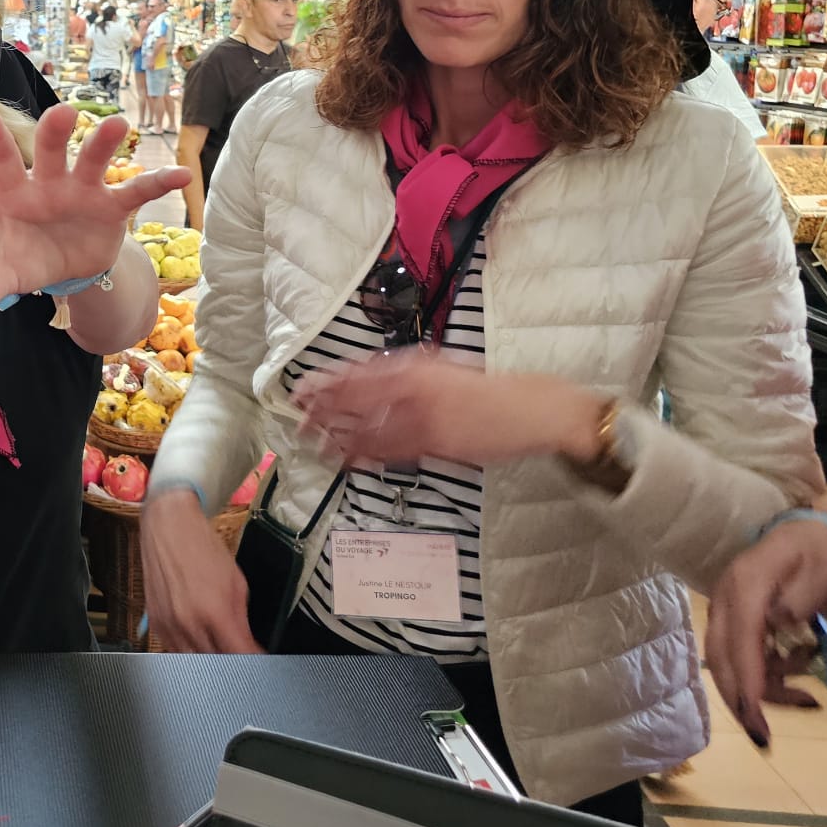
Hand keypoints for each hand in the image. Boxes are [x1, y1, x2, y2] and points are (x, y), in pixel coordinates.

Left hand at [0, 104, 188, 330]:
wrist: (66, 267)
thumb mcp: (6, 274)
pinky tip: (182, 174)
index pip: (2, 164)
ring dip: (105, 143)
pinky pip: (137, 192)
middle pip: (51, 151)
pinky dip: (159, 182)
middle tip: (62, 113)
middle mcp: (50, 182)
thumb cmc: (29, 257)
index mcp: (16, 193)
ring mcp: (84, 189)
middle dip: (55, 133)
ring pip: (94, 160)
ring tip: (118, 124)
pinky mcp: (114, 206)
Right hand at [140, 488, 262, 651]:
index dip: (254, 663)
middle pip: (216, 665)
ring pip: (194, 663)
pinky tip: (200, 640)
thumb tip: (249, 646)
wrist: (168, 526)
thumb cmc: (201, 547)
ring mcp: (169, 625)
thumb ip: (242, 620)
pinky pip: (175, 651)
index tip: (260, 663)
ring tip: (221, 648)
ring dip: (211, 660)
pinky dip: (190, 651)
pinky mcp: (156, 623)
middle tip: (241, 655)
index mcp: (214, 612)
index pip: (239, 656)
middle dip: (232, 663)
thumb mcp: (236, 583)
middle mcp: (189, 623)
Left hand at [292, 349, 597, 467]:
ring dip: (337, 436)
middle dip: (323, 410)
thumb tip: (372, 375)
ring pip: (369, 429)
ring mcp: (424, 418)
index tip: (304, 388)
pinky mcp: (435, 444)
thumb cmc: (486, 387)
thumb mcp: (444, 367)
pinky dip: (365, 455)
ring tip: (312, 442)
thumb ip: (408, 371)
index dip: (327, 383)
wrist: (528, 408)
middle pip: (356, 400)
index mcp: (416, 366)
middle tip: (297, 418)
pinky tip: (347, 460)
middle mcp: (414, 389)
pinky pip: (391, 452)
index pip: (359, 373)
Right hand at [707, 517, 826, 744]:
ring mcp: (727, 613)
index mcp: (745, 584)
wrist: (811, 536)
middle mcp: (726, 600)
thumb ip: (799, 598)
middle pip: (721, 656)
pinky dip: (768, 679)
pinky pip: (743, 660)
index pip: (740, 636)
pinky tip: (799, 678)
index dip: (747, 675)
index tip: (754, 711)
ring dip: (763, 690)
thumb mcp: (818, 570)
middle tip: (763, 736)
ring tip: (807, 696)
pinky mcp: (735, 624)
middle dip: (739, 698)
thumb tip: (775, 624)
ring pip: (729, 664)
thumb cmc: (818, 554)